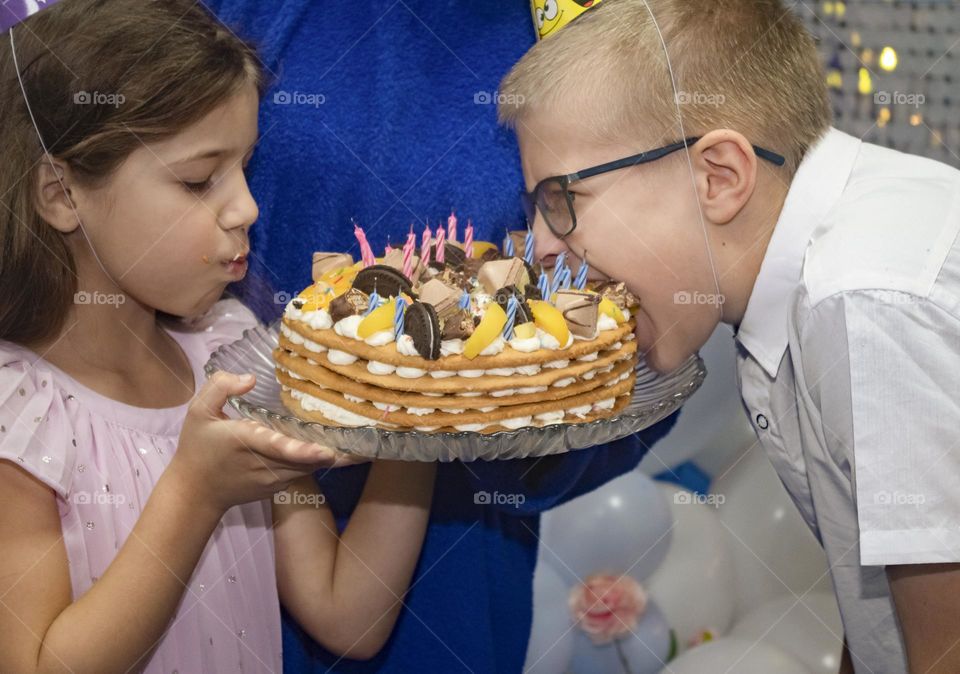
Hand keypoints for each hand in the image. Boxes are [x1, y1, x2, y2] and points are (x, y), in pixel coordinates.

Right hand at [166, 371, 353, 514]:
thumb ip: (220, 387)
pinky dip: (318, 460)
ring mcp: (274, 479)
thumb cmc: (196, 448)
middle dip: (338, 450)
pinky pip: (305, 472)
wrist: (193, 493)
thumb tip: (250, 379)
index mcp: (247, 443)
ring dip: (333, 455)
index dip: (305, 452)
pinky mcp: (279, 487)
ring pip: (311, 467)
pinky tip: (335, 445)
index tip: (329, 450)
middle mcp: (266, 465)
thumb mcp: (197, 411)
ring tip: (362, 438)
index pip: (280, 449)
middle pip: (309, 459)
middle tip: (369, 435)